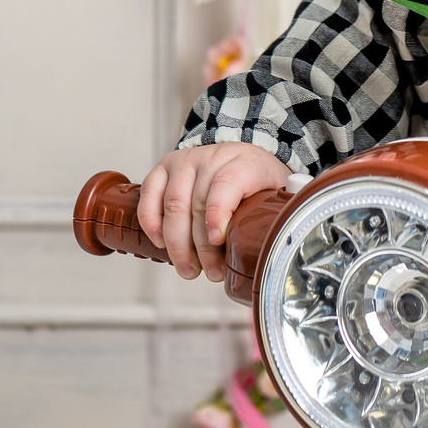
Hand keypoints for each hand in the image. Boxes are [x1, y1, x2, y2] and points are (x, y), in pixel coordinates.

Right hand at [138, 142, 291, 282]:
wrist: (241, 155)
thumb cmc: (258, 180)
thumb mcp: (276, 191)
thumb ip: (277, 212)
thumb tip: (278, 245)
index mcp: (244, 162)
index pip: (227, 184)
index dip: (219, 214)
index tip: (217, 240)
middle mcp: (212, 158)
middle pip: (198, 203)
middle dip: (201, 246)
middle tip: (210, 272)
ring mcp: (185, 161)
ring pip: (173, 204)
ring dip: (178, 244)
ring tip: (189, 269)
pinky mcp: (164, 169)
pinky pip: (150, 194)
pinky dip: (152, 222)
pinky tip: (160, 244)